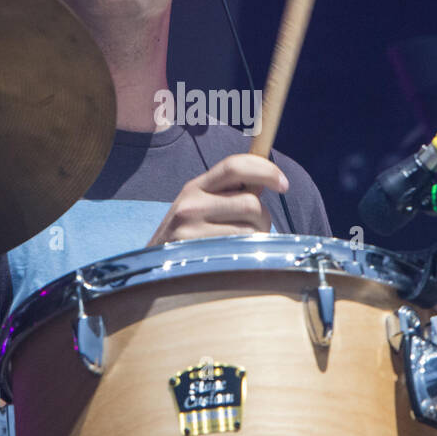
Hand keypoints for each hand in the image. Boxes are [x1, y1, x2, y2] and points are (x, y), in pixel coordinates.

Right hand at [147, 153, 288, 245]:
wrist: (153, 270)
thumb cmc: (188, 237)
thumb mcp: (200, 206)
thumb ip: (230, 191)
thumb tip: (268, 179)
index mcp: (194, 187)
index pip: (234, 165)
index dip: (266, 170)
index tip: (284, 184)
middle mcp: (190, 204)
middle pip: (251, 202)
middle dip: (263, 217)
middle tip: (253, 228)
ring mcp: (192, 230)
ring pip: (252, 228)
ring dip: (257, 237)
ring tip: (240, 244)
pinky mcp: (197, 253)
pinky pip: (243, 249)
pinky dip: (249, 253)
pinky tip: (235, 257)